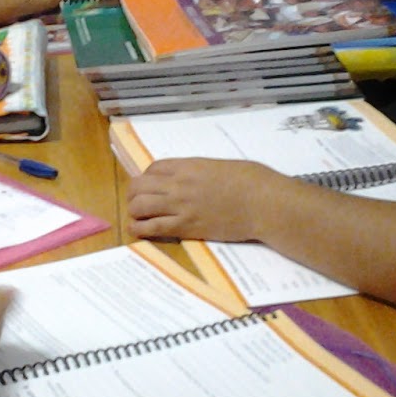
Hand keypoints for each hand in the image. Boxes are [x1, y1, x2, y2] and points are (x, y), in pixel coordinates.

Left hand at [126, 159, 272, 241]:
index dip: (147, 177)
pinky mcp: (185, 227)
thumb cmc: (251, 181)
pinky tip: (137, 230)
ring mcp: (180, 206)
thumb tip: (195, 178)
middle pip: (139, 186)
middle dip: (134, 194)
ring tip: (137, 216)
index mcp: (188, 166)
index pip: (154, 169)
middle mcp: (178, 183)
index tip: (150, 186)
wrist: (262, 203)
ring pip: (139, 206)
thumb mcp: (221, 166)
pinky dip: (139, 229)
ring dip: (133, 211)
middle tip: (137, 202)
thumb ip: (201, 170)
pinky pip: (152, 227)